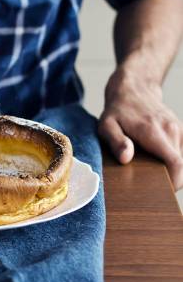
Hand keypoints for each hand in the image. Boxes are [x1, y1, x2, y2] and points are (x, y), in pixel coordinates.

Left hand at [98, 64, 182, 188]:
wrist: (134, 88)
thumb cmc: (117, 110)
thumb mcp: (107, 125)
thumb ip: (116, 141)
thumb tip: (125, 158)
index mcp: (153, 131)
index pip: (175, 162)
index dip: (174, 181)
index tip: (165, 192)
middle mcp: (170, 130)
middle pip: (181, 163)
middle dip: (172, 179)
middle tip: (154, 189)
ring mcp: (177, 129)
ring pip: (182, 157)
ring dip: (172, 170)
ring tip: (153, 176)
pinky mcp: (179, 130)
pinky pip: (181, 151)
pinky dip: (173, 161)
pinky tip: (157, 164)